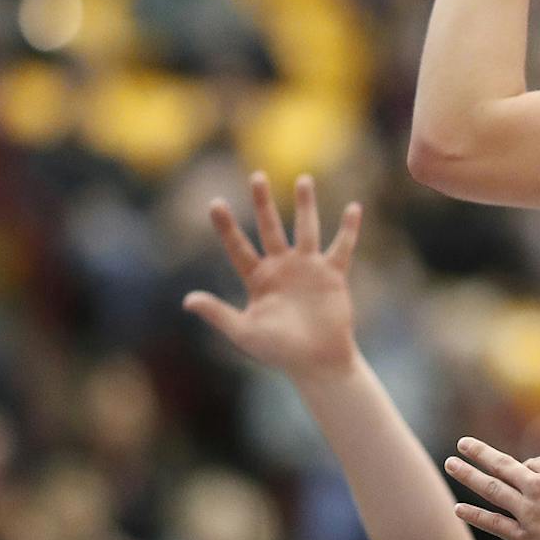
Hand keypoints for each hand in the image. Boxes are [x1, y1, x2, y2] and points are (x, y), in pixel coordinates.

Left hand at [184, 172, 362, 373]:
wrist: (317, 363)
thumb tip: (186, 300)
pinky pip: (342, 247)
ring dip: (305, 205)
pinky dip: (349, 229)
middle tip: (257, 176)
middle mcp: (281, 267)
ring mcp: (308, 268)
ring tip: (303, 179)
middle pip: (270, 228)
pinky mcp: (332, 275)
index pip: (238, 247)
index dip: (226, 226)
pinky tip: (353, 208)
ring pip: (305, 229)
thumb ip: (218, 313)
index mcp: (257, 279)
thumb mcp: (243, 332)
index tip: (215, 203)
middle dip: (263, 203)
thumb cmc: (278, 351)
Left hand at [446, 435, 539, 539]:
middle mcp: (538, 485)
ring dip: (468, 475)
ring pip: (491, 488)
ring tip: (450, 464)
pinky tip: (457, 508)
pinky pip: (493, 523)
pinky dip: (474, 515)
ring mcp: (528, 512)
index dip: (531, 470)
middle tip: (462, 444)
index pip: (534, 464)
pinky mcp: (525, 539)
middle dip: (479, 453)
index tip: (533, 479)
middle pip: (501, 465)